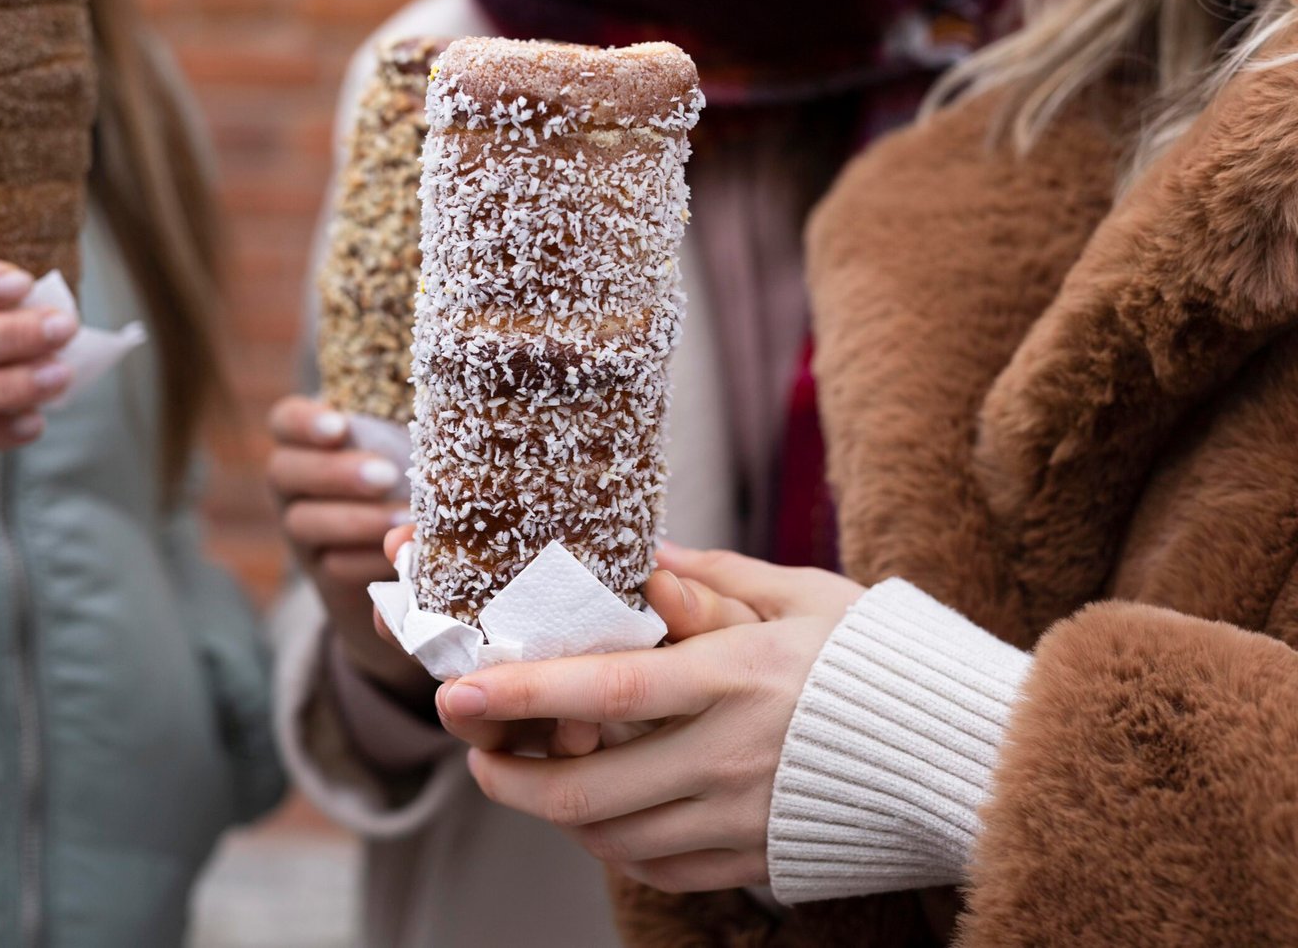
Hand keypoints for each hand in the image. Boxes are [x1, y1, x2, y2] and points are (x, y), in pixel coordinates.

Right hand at [267, 396, 430, 701]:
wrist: (413, 546)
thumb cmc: (414, 469)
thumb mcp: (407, 440)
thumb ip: (407, 418)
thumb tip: (448, 391)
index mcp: (308, 439)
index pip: (286, 421)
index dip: (305, 422)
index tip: (340, 427)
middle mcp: (294, 482)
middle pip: (285, 471)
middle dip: (336, 473)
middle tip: (386, 475)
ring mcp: (303, 530)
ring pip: (305, 523)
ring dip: (357, 521)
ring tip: (406, 519)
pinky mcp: (325, 573)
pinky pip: (334, 567)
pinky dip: (370, 560)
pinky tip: (402, 554)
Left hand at [438, 547, 864, 893]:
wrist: (968, 753)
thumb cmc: (880, 660)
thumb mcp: (804, 596)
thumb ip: (716, 579)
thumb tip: (645, 561)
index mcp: (737, 677)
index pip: (609, 691)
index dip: (525, 693)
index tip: (460, 689)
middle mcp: (731, 756)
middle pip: (591, 792)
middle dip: (514, 779)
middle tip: (480, 754)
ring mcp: (743, 818)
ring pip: (615, 838)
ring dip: (557, 814)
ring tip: (533, 778)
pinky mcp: (758, 860)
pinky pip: (661, 869)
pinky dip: (615, 847)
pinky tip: (603, 817)